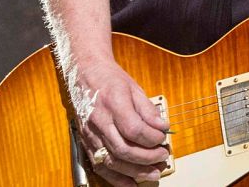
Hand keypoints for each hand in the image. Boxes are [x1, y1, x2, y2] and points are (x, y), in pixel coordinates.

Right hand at [73, 60, 169, 185]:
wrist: (85, 73)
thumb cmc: (110, 79)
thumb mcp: (134, 88)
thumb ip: (148, 110)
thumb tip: (163, 127)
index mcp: (113, 103)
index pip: (134, 129)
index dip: (152, 138)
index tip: (163, 138)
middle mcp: (99, 121)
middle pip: (123, 149)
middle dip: (146, 158)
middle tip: (162, 156)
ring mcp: (90, 134)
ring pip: (112, 161)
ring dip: (134, 171)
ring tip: (153, 172)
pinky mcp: (86, 142)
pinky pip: (99, 166)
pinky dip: (116, 178)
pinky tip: (131, 183)